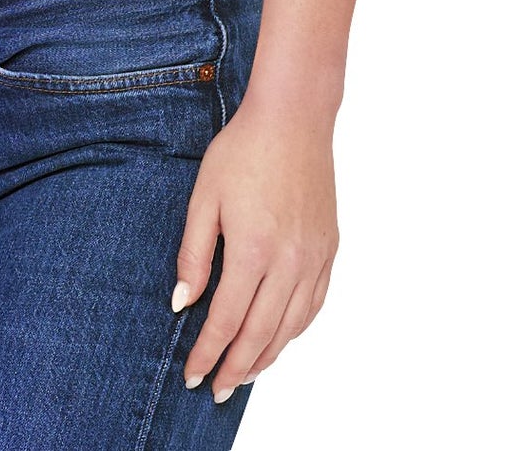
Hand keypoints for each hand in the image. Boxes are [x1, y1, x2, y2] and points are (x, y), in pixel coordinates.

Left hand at [172, 103, 337, 402]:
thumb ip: (194, 254)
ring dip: (267, 356)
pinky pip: (313, 305)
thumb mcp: (203, 198)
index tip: (194, 376)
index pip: (227, 320)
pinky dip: (294, 330)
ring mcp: (314, 259)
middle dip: (236, 367)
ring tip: (243, 374)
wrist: (292, 121)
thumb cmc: (241, 153)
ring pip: (291, 327)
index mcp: (253, 251)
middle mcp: (289, 263)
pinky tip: (278, 338)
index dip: (209, 353)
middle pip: (261, 334)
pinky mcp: (329, 251)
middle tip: (216, 390)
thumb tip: (182, 303)